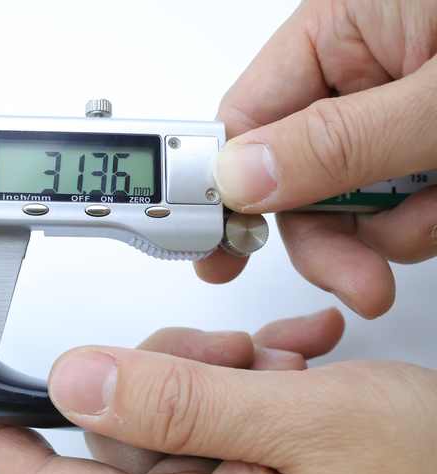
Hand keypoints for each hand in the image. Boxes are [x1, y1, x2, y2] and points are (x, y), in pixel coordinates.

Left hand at [46, 317, 436, 473]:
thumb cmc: (432, 470)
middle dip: (170, 372)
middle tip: (227, 353)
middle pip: (128, 433)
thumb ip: (183, 406)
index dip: (15, 454)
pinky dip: (256, 376)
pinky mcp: (266, 468)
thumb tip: (79, 383)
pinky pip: (226, 413)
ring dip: (222, 367)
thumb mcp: (302, 427)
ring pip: (176, 410)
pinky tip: (296, 358)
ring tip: (281, 359)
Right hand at [195, 0, 436, 317]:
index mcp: (342, 28)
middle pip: (292, 172)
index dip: (227, 184)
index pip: (247, 115)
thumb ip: (345, 137)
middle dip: (327, 235)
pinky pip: (397, 202)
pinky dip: (425, 219)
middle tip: (360, 283)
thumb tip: (245, 177)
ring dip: (393, 229)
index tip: (218, 247)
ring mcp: (392, 111)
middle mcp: (358, 68)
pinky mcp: (425, 144)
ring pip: (347, 199)